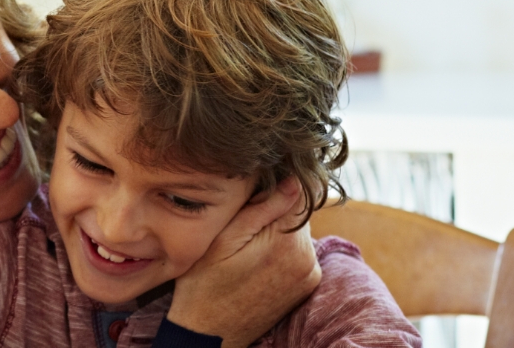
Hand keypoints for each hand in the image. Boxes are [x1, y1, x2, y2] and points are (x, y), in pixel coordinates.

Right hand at [167, 178, 321, 347]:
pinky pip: (297, 253)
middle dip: (273, 212)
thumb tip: (294, 180)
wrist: (208, 334)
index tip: (250, 197)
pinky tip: (254, 262)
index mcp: (288, 242)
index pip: (296, 193)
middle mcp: (307, 259)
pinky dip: (280, 250)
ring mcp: (310, 275)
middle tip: (239, 225)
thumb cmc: (204, 286)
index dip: (273, 189)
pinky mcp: (306, 286)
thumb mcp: (223, 239)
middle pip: (297, 214)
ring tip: (244, 247)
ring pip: (296, 233)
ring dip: (276, 231)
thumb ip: (262, 208)